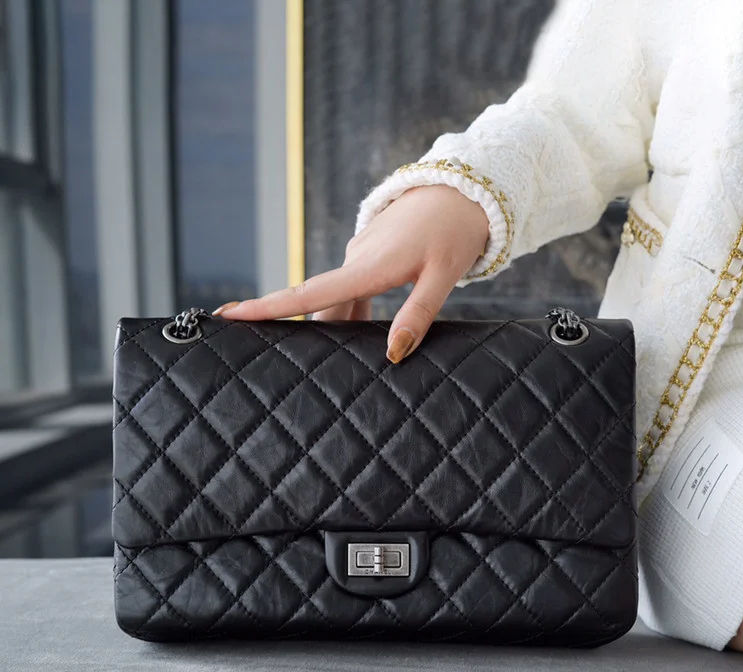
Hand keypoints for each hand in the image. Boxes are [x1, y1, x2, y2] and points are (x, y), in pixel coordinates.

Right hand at [212, 184, 489, 362]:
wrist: (464, 191)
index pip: (308, 294)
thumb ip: (417, 315)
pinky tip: (357, 325)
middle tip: (279, 357)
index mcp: (368, 267)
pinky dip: (350, 307)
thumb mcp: (443, 277)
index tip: (228, 314)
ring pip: (336, 296)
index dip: (267, 307)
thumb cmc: (455, 234)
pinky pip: (351, 285)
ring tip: (327, 354)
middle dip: (299, 328)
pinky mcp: (370, 252)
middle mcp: (356, 259)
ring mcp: (361, 254)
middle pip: (318, 302)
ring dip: (333, 321)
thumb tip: (391, 354)